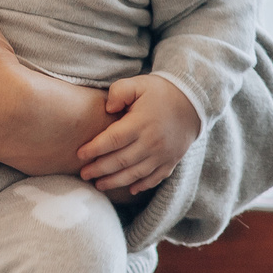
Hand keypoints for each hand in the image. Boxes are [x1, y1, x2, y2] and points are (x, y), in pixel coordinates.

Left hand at [79, 75, 201, 195]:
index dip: (94, 149)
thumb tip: (107, 109)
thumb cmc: (160, 92)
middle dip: (99, 169)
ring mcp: (163, 154)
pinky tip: (129, 189)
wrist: (193, 102)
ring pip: (135, 174)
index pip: (112, 140)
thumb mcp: (138, 83)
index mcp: (141, 123)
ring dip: (115, 181)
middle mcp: (152, 142)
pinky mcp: (171, 161)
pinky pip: (155, 178)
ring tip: (98, 184)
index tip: (79, 154)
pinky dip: (141, 185)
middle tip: (83, 174)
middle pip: (120, 161)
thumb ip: (119, 92)